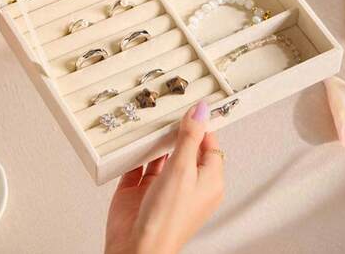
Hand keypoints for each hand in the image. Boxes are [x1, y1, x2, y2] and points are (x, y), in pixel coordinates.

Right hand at [105, 101, 223, 253]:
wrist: (135, 247)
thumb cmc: (167, 220)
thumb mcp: (183, 169)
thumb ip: (190, 137)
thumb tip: (201, 112)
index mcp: (208, 182)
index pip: (210, 145)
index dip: (203, 125)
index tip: (196, 105)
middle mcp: (186, 184)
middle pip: (184, 148)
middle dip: (177, 130)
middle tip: (171, 109)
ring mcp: (162, 187)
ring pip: (161, 154)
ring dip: (156, 140)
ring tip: (152, 121)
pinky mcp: (139, 190)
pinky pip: (139, 164)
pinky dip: (137, 152)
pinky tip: (134, 141)